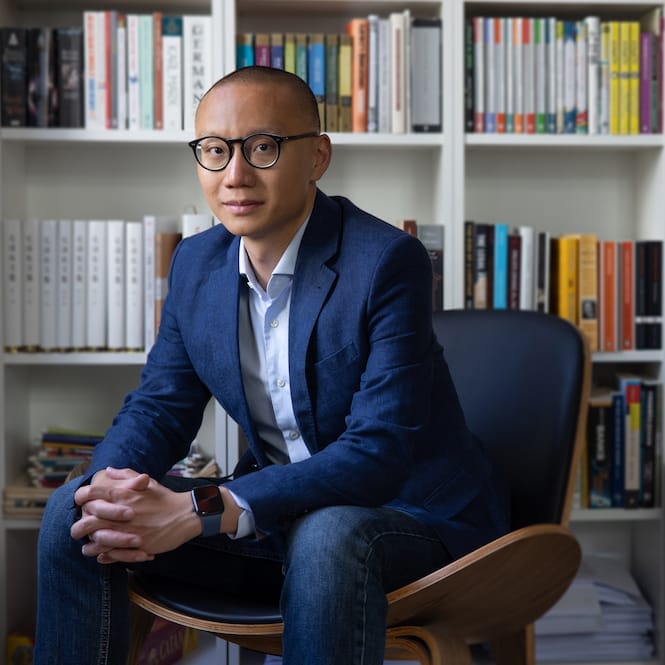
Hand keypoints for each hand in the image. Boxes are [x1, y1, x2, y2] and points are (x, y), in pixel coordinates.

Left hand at [72, 467, 199, 563]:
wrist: (186, 514)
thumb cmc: (165, 498)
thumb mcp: (147, 482)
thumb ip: (126, 475)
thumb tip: (108, 470)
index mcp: (124, 496)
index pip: (91, 494)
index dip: (81, 497)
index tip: (79, 503)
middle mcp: (122, 514)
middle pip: (87, 522)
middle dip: (78, 528)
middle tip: (78, 531)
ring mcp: (128, 531)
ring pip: (97, 543)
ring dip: (90, 546)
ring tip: (89, 547)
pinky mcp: (136, 546)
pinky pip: (113, 555)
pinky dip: (104, 556)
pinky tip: (103, 555)